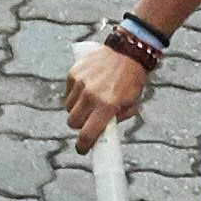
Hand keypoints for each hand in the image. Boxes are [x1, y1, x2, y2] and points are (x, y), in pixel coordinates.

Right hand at [63, 38, 144, 153]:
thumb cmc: (132, 78)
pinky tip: (86, 89)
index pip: (87, 134)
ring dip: (77, 109)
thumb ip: (117, 118)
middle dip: (79, 125)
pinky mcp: (74, 74)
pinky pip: (68, 92)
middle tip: (87, 121)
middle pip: (73, 122)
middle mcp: (91, 96)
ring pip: (69, 108)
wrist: (127, 52)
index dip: (83, 145)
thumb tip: (105, 129)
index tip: (82, 149)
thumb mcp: (132, 103)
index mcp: (107, 106)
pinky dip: (75, 95)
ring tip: (89, 102)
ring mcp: (80, 84)